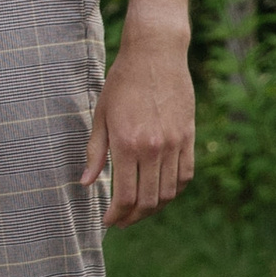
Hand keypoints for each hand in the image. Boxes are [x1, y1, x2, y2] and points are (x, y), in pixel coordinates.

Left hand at [80, 25, 194, 226]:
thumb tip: (86, 183)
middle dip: (133, 217)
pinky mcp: (189, 137)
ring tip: (138, 210)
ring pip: (168, 192)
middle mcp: (154, 148)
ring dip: (153, 208)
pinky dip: (173, 191)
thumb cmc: (122, 83)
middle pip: (147, 200)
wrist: (155, 55)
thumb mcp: (101, 115)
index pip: (125, 196)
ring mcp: (175, 144)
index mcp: (127, 144)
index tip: (108, 221)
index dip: (116, 215)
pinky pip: (185, 175)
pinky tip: (160, 193)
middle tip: (121, 222)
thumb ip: (95, 152)